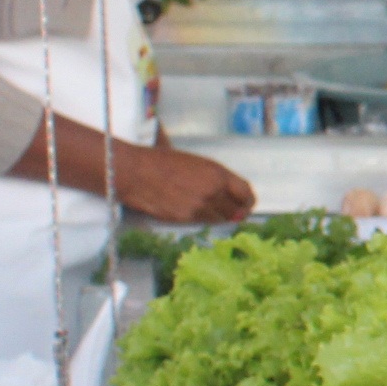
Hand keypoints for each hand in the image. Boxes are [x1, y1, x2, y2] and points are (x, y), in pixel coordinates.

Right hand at [117, 141, 254, 224]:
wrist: (138, 172)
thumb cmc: (164, 163)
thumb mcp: (197, 164)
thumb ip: (216, 178)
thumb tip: (229, 193)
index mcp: (218, 173)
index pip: (246, 193)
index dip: (248, 201)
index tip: (246, 205)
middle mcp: (213, 190)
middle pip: (237, 210)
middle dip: (236, 212)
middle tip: (233, 213)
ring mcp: (200, 206)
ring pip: (220, 219)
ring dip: (218, 216)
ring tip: (207, 208)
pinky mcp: (187, 218)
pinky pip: (203, 222)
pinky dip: (203, 219)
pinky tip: (194, 210)